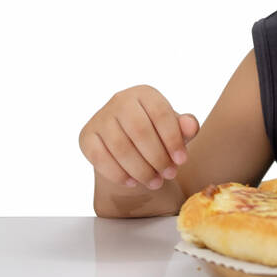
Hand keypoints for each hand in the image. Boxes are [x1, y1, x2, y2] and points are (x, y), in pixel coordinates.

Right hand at [79, 84, 199, 191]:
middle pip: (139, 131)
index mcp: (145, 93)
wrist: (129, 144)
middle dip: (157, 158)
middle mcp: (120, 100)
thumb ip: (186, 126)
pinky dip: (118, 174)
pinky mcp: (86, 136)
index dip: (173, 139)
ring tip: (155, 182)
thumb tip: (191, 125)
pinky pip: (100, 158)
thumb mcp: (175, 129)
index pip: (160, 113)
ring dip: (141, 170)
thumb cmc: (157, 134)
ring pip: (120, 147)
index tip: (182, 161)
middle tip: (169, 175)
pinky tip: (133, 182)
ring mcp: (101, 117)